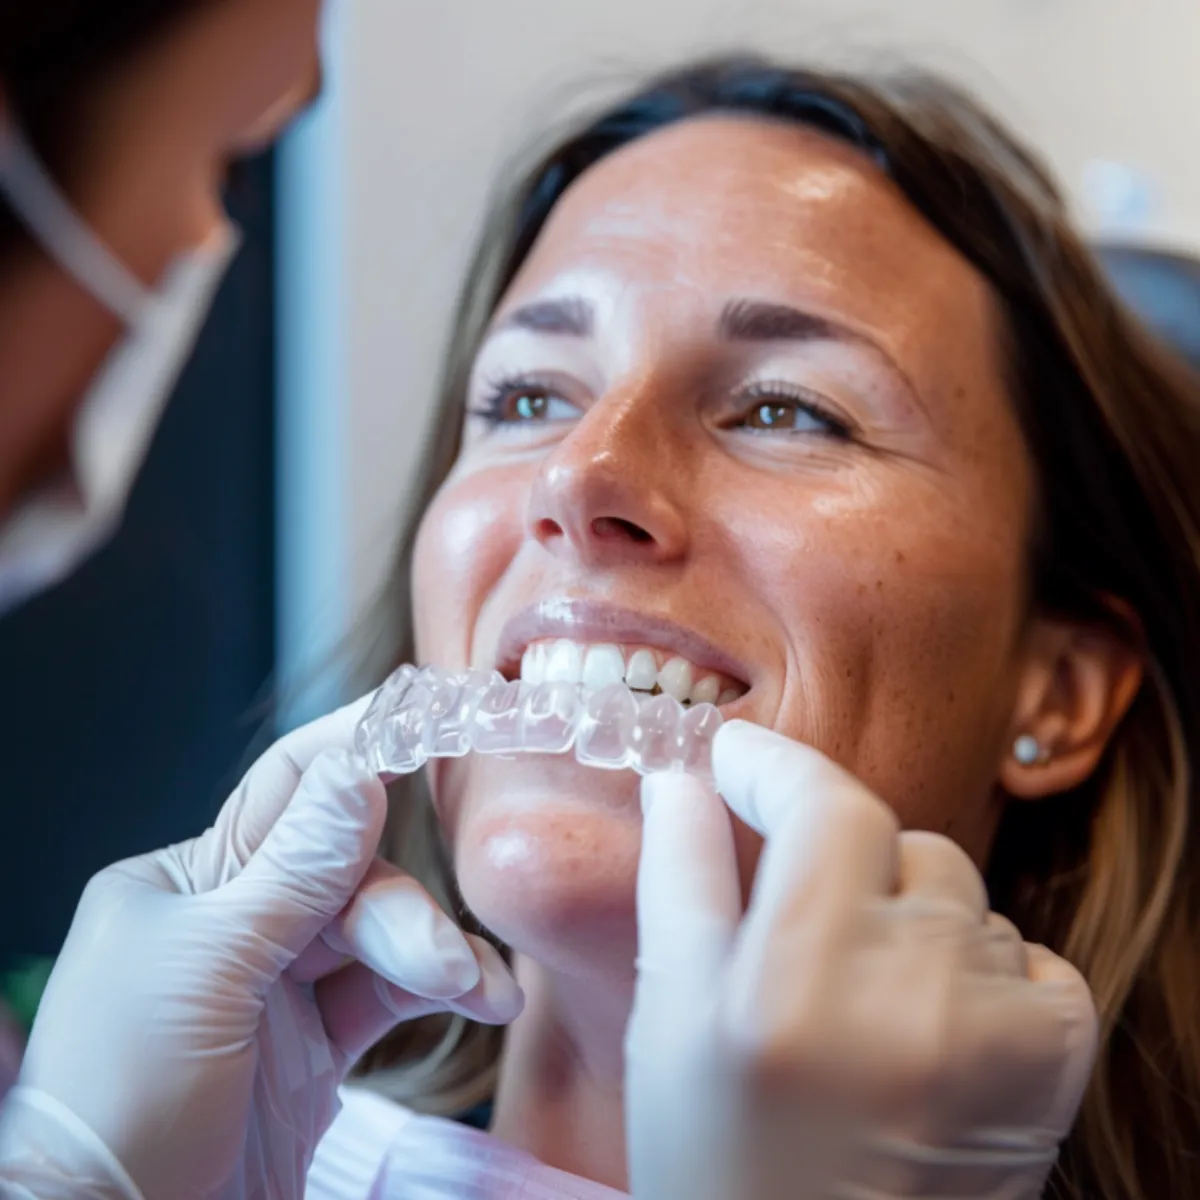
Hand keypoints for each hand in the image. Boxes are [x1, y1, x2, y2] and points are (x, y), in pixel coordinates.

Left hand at [0, 696, 521, 1199]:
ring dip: (433, 957)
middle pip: (347, 875)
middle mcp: (234, 921)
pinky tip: (482, 1000)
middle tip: (448, 964)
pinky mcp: (315, 1044)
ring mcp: (277, 985)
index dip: (359, 751)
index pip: (285, 792)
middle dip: (401, 913)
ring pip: (377, 932)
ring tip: (481, 995)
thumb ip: (296, 872)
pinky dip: (438, 991)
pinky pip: (389, 992)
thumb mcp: (210, 973)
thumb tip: (357, 768)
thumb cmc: (125, 1103)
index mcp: (185, 884)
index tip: (432, 718)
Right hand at [627, 721, 1096, 1199]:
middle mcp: (907, 1000)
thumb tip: (679, 777)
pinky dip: (980, 968)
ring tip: (864, 1000)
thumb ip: (676, 879)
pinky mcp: (1053, 1065)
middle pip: (895, 838)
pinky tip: (934, 1028)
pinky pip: (1027, 950)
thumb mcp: (668, 1019)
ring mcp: (995, 1034)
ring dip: (909, 915)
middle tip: (801, 929)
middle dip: (840, 857)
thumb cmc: (720, 1159)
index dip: (775, 762)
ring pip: (960, 892)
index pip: (822, 807)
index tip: (739, 755)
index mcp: (792, 988)